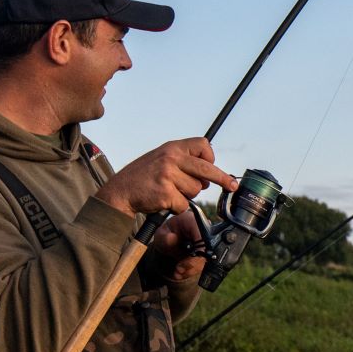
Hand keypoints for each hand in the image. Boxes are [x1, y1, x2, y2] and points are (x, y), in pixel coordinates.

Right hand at [97, 137, 236, 216]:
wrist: (119, 193)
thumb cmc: (143, 177)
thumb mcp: (161, 159)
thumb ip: (183, 162)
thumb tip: (208, 176)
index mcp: (172, 148)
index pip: (203, 144)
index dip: (210, 158)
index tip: (212, 167)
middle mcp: (171, 158)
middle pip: (206, 169)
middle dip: (222, 179)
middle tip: (233, 186)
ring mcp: (168, 175)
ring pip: (195, 190)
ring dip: (186, 195)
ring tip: (168, 191)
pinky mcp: (165, 193)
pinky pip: (184, 205)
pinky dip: (176, 207)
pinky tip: (162, 200)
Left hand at [151, 206, 205, 282]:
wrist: (167, 244)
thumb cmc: (165, 236)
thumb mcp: (160, 236)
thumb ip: (164, 238)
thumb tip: (172, 238)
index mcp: (193, 221)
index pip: (202, 234)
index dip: (199, 248)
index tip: (188, 259)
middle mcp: (203, 231)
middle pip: (206, 248)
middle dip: (193, 262)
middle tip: (179, 269)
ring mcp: (206, 242)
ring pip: (205, 258)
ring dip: (191, 268)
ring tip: (178, 273)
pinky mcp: (205, 253)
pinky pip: (202, 264)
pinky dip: (191, 270)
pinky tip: (181, 273)